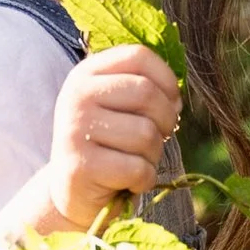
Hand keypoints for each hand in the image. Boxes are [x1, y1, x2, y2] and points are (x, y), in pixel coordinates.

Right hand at [46, 41, 180, 229]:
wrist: (74, 193)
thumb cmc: (110, 146)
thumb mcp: (121, 108)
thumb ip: (146, 90)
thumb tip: (175, 99)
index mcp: (86, 74)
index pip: (138, 56)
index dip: (167, 80)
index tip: (171, 103)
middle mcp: (76, 96)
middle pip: (146, 93)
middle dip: (165, 121)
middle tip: (157, 139)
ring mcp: (75, 130)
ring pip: (146, 134)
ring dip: (153, 155)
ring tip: (135, 161)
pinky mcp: (80, 165)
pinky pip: (137, 168)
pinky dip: (143, 180)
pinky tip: (127, 182)